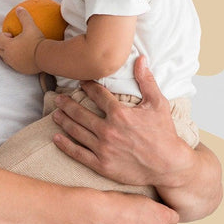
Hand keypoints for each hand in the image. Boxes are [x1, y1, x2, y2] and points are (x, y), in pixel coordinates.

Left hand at [0, 6, 44, 74]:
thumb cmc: (37, 41)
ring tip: (19, 47)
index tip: (11, 34)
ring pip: (6, 58)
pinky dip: (18, 59)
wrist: (46, 58)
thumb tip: (19, 8)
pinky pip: (16, 64)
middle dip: (3, 44)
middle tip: (13, 40)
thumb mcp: (31, 27)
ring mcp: (14, 65)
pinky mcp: (21, 70)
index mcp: (8, 46)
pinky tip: (27, 55)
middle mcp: (9, 57)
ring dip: (10, 52)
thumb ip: (24, 17)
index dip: (1, 36)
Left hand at [51, 55, 192, 186]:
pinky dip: (65, 145)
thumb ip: (146, 80)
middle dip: (67, 104)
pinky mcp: (101, 165)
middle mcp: (108, 130)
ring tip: (56, 114)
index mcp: (119, 114)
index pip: (97, 95)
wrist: (168, 165)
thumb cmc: (164, 134)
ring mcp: (103, 148)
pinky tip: (57, 138)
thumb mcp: (158, 104)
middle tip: (59, 98)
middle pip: (80, 113)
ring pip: (76, 131)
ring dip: (63, 121)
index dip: (87, 87)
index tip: (81, 83)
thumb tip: (140, 58)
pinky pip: (78, 153)